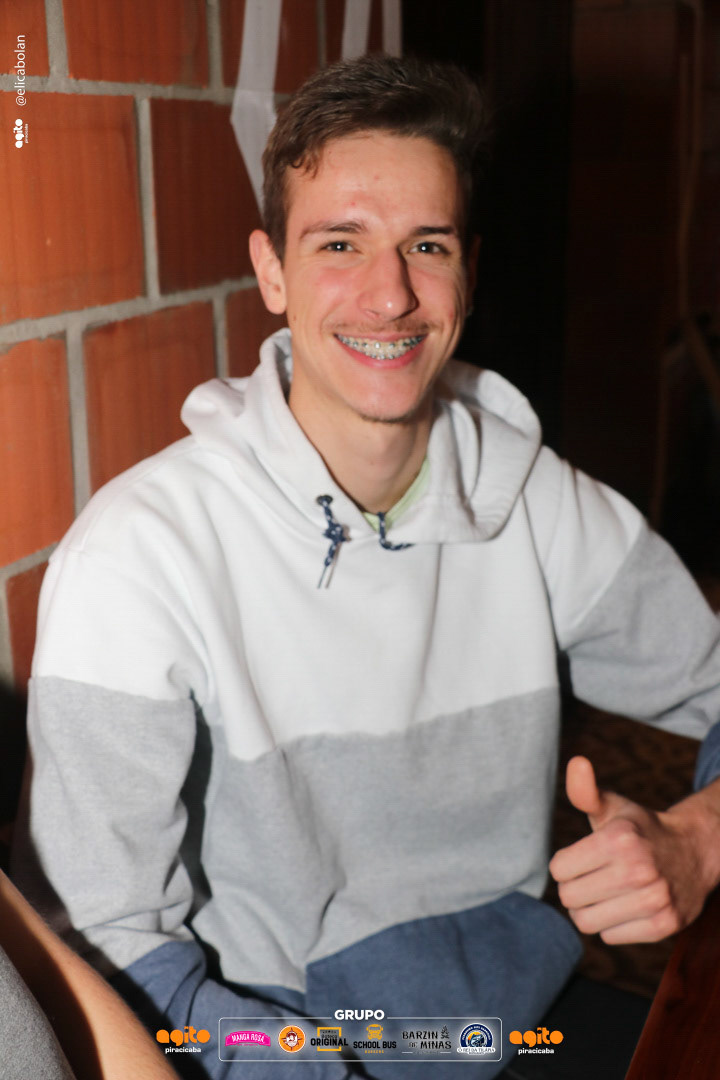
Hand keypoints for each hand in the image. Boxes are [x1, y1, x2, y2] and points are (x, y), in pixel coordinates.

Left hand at [549, 756, 719, 944]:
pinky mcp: (665, 925)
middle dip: (574, 888)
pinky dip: (612, 925)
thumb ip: (585, 792)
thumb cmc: (639, 829)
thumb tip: (576, 762)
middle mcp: (639, 869)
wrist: (693, 852)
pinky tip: (627, 906)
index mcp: (619, 839)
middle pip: (569, 898)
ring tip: (607, 892)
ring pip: (586, 922)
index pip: (558, 869)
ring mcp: (654, 899)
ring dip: (590, 909)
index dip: (565, 864)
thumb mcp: (613, 807)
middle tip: (593, 876)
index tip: (583, 857)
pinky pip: (610, 937)